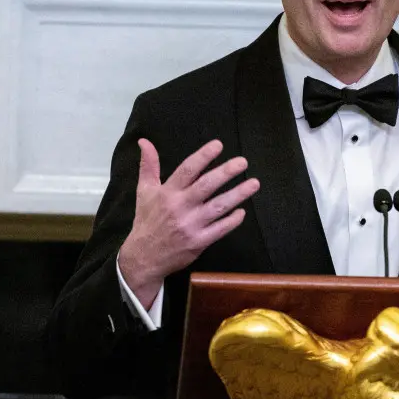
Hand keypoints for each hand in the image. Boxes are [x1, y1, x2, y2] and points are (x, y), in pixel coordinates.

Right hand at [119, 138, 259, 304]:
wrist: (144, 257)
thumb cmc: (146, 221)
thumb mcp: (144, 192)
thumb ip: (149, 166)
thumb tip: (144, 141)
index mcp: (167, 193)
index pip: (187, 170)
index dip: (203, 156)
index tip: (219, 145)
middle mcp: (180, 207)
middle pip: (206, 186)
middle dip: (226, 172)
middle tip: (243, 161)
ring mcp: (191, 226)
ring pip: (219, 206)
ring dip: (238, 194)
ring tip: (254, 183)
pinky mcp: (199, 242)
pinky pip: (220, 229)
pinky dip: (233, 220)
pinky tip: (242, 211)